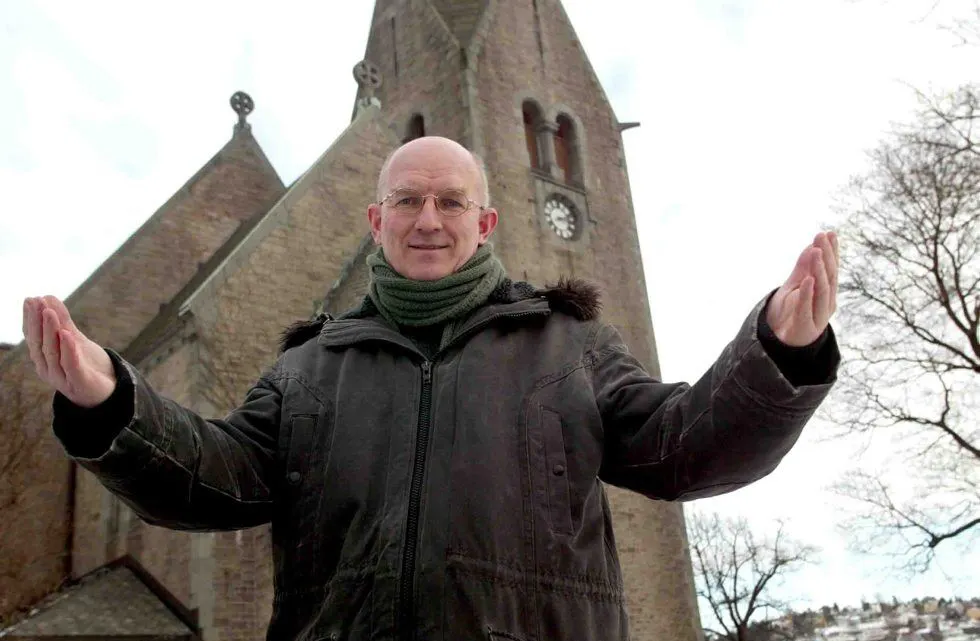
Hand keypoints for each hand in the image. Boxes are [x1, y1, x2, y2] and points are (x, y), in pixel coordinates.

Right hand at [22, 296, 115, 407]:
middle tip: (37, 301)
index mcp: (43, 358)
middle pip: (38, 343)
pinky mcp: (79, 383)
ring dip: (50, 331)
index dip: (30, 319)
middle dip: (36, 321)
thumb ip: (63, 321)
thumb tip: (47, 297)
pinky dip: (68, 350)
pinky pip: (71, 365)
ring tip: (49, 312)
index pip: (32, 337)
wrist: (109, 391)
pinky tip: (67, 335)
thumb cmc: (88, 364)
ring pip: (52, 353)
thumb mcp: (75, 338)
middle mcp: (48, 369)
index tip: (30, 299)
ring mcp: (62, 378)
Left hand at [765, 231, 838, 346]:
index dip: (832, 251)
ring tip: (816, 252)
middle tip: (822, 236)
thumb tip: (812, 246)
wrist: (783, 342)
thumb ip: (803, 268)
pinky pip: (807, 308)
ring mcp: (818, 314)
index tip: (829, 233)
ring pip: (822, 290)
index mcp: (826, 292)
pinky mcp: (805, 325)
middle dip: (827, 255)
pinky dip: (808, 293)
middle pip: (829, 276)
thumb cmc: (792, 311)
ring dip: (819, 270)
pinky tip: (807, 280)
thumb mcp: (796, 285)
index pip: (831, 269)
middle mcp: (827, 302)